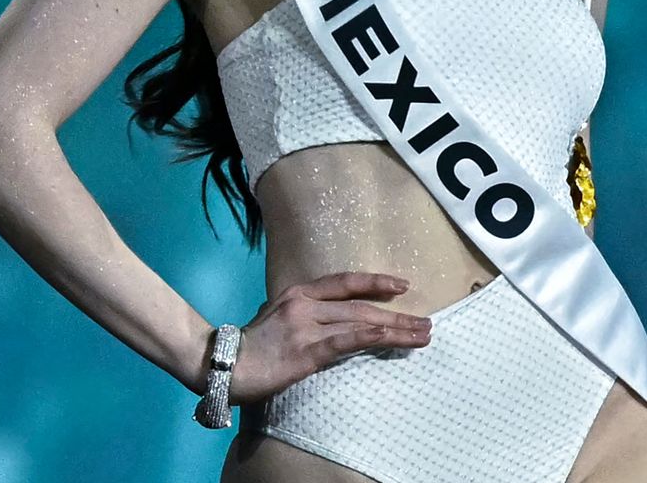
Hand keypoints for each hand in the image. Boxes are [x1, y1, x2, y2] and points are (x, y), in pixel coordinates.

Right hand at [224, 271, 433, 404]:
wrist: (221, 364)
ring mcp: (305, 326)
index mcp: (298, 293)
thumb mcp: (275, 317)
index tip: (402, 286)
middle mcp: (305, 304)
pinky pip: (343, 341)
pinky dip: (369, 337)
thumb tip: (329, 317)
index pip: (345, 282)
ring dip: (395, 329)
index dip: (376, 282)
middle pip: (361, 305)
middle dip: (397, 314)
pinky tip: (388, 337)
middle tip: (426, 322)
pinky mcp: (304, 351)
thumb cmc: (249, 346)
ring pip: (360, 322)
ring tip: (421, 335)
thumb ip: (302, 313)